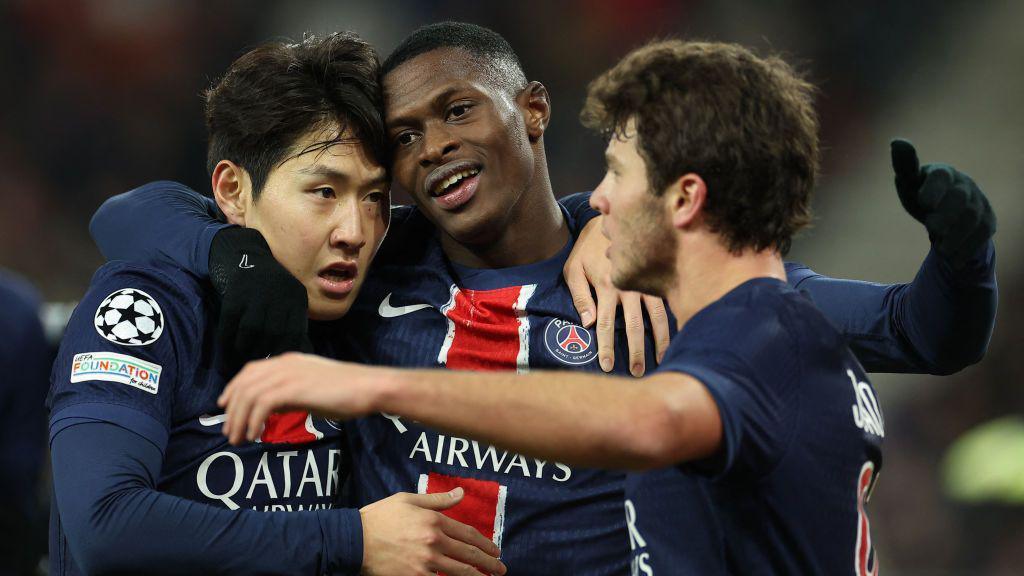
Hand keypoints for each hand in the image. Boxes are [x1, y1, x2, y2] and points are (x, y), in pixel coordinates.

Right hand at [209, 227, 308, 371]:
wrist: (242, 252)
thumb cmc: (267, 285)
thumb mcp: (286, 298)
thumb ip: (293, 323)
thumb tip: (303, 354)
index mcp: (296, 296)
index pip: (295, 332)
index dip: (285, 351)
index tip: (277, 364)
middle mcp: (279, 293)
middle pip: (273, 333)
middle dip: (264, 352)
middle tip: (258, 364)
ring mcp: (256, 291)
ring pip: (252, 330)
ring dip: (245, 348)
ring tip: (242, 357)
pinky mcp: (234, 292)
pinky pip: (230, 324)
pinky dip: (227, 339)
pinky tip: (227, 348)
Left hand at [218, 353, 373, 444]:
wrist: (367, 387)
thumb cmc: (347, 391)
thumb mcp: (313, 389)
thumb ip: (291, 393)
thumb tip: (272, 408)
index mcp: (289, 361)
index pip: (251, 370)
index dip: (233, 387)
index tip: (225, 406)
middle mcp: (284, 364)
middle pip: (245, 384)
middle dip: (233, 410)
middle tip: (230, 433)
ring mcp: (289, 374)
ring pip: (250, 395)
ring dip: (239, 420)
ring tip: (239, 439)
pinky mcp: (294, 388)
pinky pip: (262, 404)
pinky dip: (254, 421)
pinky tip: (256, 435)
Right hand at [361, 488, 505, 575]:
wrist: (354, 540)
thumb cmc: (380, 517)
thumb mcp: (409, 500)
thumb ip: (438, 500)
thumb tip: (461, 493)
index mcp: (434, 521)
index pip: (468, 534)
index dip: (485, 544)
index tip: (496, 550)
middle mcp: (434, 542)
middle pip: (469, 555)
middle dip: (489, 563)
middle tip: (501, 569)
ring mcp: (426, 563)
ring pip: (460, 572)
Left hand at [563, 216, 670, 375]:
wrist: (610, 220)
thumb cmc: (587, 250)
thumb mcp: (574, 270)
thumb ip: (580, 297)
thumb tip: (588, 324)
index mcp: (607, 287)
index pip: (607, 325)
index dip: (607, 347)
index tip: (607, 366)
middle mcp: (629, 288)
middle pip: (634, 327)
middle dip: (636, 352)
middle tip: (638, 372)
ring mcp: (646, 283)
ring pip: (658, 317)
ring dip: (661, 341)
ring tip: (663, 360)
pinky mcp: (657, 279)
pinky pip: (668, 304)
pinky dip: (673, 321)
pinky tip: (679, 336)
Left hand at [891, 139, 995, 269]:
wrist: (947, 215)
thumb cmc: (922, 194)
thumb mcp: (909, 183)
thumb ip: (904, 166)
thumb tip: (897, 141)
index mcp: (942, 173)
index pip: (940, 175)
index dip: (933, 188)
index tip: (923, 202)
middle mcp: (964, 185)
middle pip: (960, 198)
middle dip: (946, 215)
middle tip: (931, 226)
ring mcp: (979, 203)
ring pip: (973, 219)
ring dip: (956, 235)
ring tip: (941, 246)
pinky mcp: (987, 222)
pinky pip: (982, 235)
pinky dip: (966, 249)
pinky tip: (952, 259)